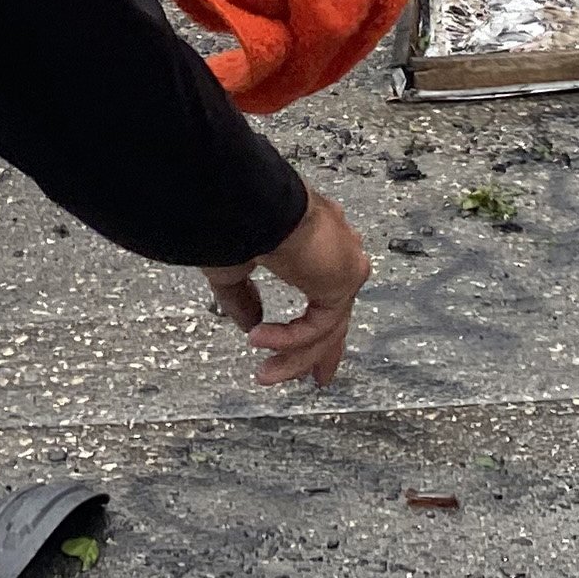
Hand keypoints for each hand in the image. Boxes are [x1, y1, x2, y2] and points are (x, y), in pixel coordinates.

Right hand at [202, 190, 367, 387]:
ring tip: (264, 374)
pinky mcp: (345, 278)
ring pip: (327, 326)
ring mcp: (344, 262)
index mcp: (312, 237)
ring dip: (294, 356)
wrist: (247, 200)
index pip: (322, 286)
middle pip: (337, 312)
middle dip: (325, 350)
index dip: (312, 320)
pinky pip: (319, 325)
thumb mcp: (234, 266)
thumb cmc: (237, 214)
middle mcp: (334, 247)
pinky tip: (260, 338)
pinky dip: (288, 338)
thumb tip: (249, 323)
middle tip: (318, 377)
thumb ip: (242, 298)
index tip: (304, 346)